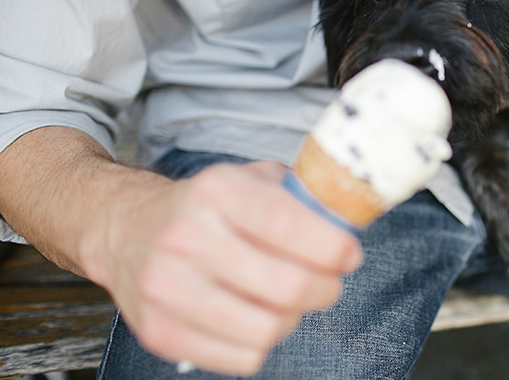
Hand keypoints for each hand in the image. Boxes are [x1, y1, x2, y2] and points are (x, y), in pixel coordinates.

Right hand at [101, 161, 361, 375]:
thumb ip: (300, 194)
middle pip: (285, 285)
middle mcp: (186, 237)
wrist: (127, 229)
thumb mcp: (250, 179)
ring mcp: (168, 288)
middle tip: (329, 283)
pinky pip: (242, 359)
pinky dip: (263, 344)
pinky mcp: (159, 332)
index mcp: (216, 191)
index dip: (330, 246)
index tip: (350, 255)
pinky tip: (258, 318)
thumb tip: (352, 218)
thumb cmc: (206, 207)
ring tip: (291, 302)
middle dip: (325, 289)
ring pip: (266, 329)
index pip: (285, 225)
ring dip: (294, 319)